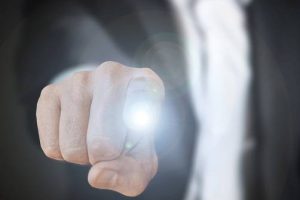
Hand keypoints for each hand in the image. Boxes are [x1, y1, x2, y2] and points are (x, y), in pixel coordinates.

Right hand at [36, 61, 163, 195]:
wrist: (105, 116)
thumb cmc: (128, 138)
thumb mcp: (141, 159)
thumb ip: (130, 174)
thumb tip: (97, 175)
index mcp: (145, 84)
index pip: (142, 104)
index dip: (136, 125)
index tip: (136, 127)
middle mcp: (112, 74)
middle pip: (102, 143)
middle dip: (105, 158)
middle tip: (110, 146)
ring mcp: (79, 79)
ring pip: (72, 147)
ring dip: (82, 156)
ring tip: (92, 138)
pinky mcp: (51, 91)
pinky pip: (51, 145)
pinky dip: (63, 153)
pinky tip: (76, 135)